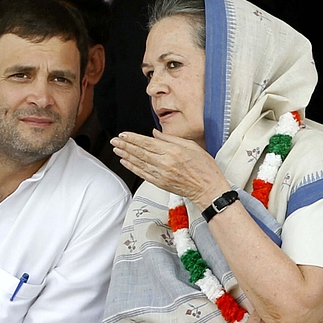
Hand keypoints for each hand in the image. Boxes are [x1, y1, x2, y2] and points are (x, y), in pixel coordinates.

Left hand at [111, 130, 229, 206]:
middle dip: (125, 146)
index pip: (147, 143)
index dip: (133, 138)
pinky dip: (133, 167)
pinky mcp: (160, 183)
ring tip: (116, 149)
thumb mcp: (191, 146)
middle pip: (140, 153)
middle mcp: (165, 163)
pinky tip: (126, 162)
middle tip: (114, 140)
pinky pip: (143, 174)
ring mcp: (162, 175)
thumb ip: (171, 139)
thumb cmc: (204, 168)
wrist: (208, 189)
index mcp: (173, 152)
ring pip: (139, 163)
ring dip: (126, 156)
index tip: (123, 134)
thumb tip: (155, 133)